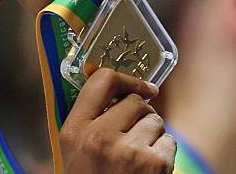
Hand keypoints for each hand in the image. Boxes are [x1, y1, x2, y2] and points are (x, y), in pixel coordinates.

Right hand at [60, 68, 175, 172]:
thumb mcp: (75, 148)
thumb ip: (89, 116)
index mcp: (74, 130)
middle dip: (141, 114)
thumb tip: (118, 85)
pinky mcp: (152, 165)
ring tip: (138, 156)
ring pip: (155, 120)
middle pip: (135, 100)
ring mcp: (127, 151)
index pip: (102, 80)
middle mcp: (98, 138)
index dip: (126, 79)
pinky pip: (169, 141)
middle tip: (134, 135)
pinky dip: (165, 153)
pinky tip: (150, 170)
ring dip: (153, 135)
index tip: (140, 86)